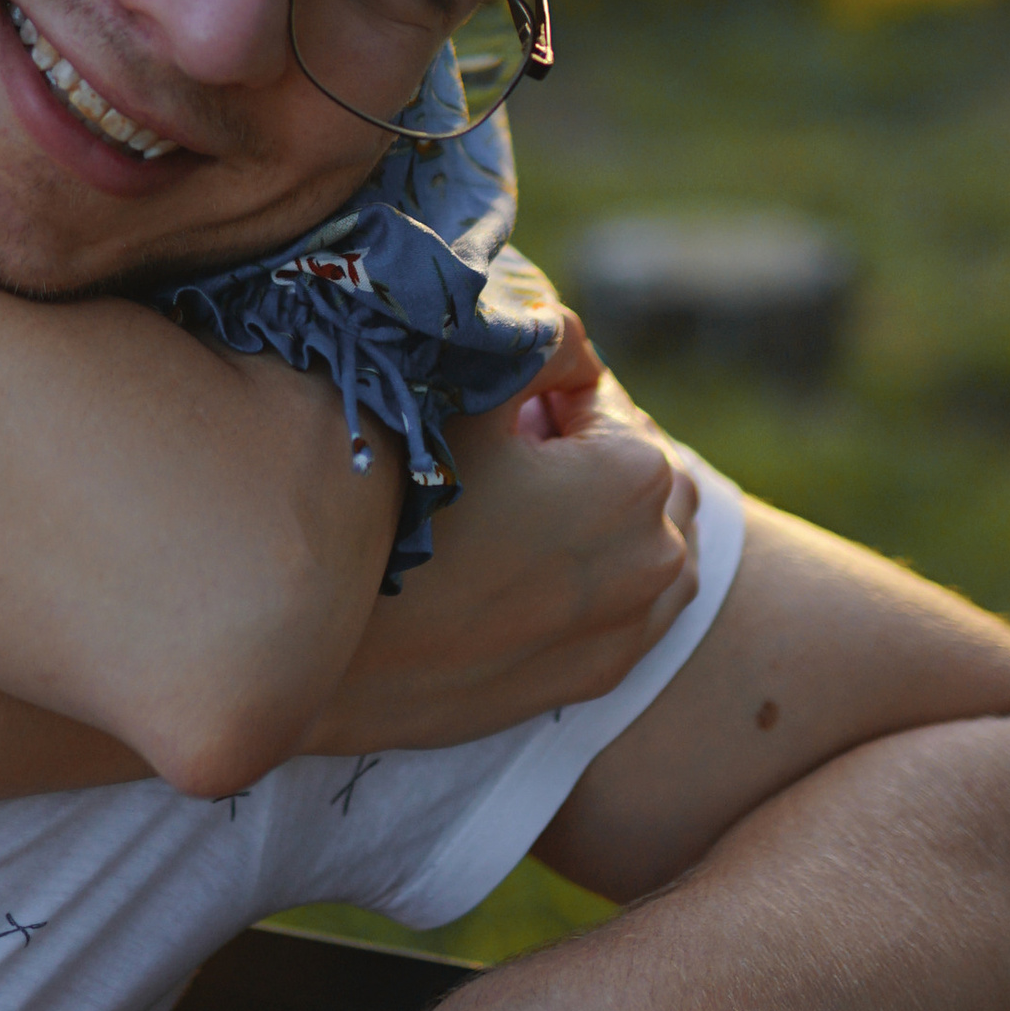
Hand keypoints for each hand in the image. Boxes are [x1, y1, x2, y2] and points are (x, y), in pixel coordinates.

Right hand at [300, 325, 696, 758]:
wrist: (349, 660)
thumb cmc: (404, 514)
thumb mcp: (468, 399)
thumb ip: (538, 343)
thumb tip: (569, 338)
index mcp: (638, 474)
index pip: (602, 398)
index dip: (542, 391)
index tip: (490, 405)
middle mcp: (660, 552)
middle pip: (630, 466)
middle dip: (577, 448)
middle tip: (498, 451)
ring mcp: (637, 621)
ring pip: (640, 535)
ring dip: (598, 510)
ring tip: (514, 506)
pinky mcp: (605, 672)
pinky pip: (630, 602)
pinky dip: (602, 572)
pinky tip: (533, 563)